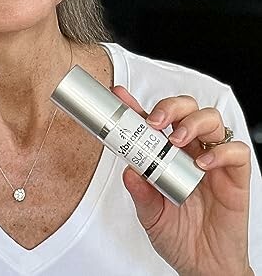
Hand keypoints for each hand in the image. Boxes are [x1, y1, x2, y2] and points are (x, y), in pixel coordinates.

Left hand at [112, 86, 252, 275]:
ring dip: (192, 122)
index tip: (120, 97)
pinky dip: (221, 151)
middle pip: (186, 109)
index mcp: (166, 155)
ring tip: (177, 140)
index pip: (153, 121)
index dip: (137, 105)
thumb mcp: (150, 214)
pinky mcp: (235, 177)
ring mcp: (212, 162)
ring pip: (211, 120)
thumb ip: (140, 193)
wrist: (204, 266)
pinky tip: (204, 163)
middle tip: (155, 122)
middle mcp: (189, 152)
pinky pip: (236, 152)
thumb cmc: (178, 236)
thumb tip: (129, 172)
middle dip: (169, 107)